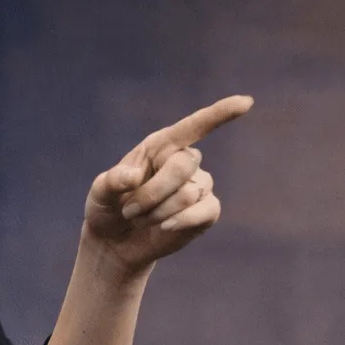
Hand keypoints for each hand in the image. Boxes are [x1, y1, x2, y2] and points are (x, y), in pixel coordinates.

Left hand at [82, 95, 253, 275]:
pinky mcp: (207, 211)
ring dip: (158, 213)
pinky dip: (180, 222)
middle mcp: (184, 161)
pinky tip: (163, 228)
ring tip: (141, 219)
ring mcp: (199, 185)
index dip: (220, 113)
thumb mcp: (98, 194)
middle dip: (152, 193)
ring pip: (188, 194)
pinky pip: (205, 212)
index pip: (194, 126)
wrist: (116, 241)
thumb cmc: (107, 208)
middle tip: (129, 210)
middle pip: (182, 167)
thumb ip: (110, 182)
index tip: (246, 103)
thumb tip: (132, 177)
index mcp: (160, 146)